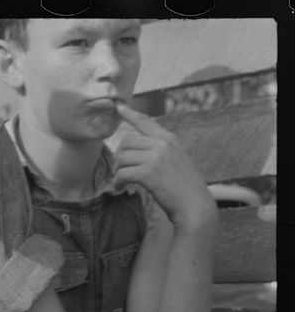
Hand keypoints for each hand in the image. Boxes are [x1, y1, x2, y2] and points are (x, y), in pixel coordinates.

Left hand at [113, 103, 216, 228]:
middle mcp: (163, 144)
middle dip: (119, 158)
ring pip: (122, 158)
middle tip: (120, 173)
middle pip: (126, 142)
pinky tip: (121, 188)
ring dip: (117, 172)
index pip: (146, 122)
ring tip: (121, 183)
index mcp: (169, 139)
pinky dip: (117, 182)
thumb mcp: (176, 160)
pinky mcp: (149, 172)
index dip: (130, 114)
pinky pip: (122, 173)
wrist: (194, 205)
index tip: (118, 107)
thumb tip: (137, 149)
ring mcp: (156, 157)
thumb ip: (160, 150)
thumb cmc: (183, 187)